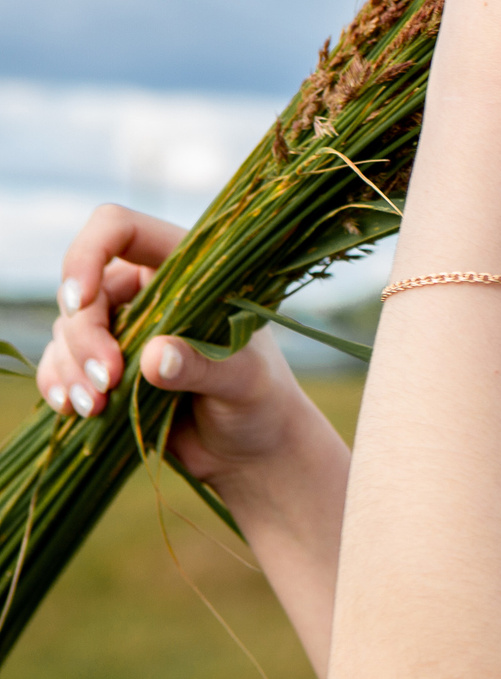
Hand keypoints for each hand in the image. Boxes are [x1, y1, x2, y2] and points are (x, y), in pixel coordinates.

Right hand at [37, 203, 343, 490]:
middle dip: (84, 336)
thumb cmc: (262, 401)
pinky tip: (74, 409)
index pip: (120, 229)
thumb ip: (203, 366)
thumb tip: (156, 357)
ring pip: (66, 330)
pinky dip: (60, 384)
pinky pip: (60, 364)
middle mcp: (147, 291)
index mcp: (187, 269)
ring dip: (71, 367)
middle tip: (107, 380)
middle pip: (85, 291)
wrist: (253, 450)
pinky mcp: (105, 366)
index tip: (80, 300)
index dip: (87, 253)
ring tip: (95, 407)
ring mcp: (121, 329)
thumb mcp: (245, 381)